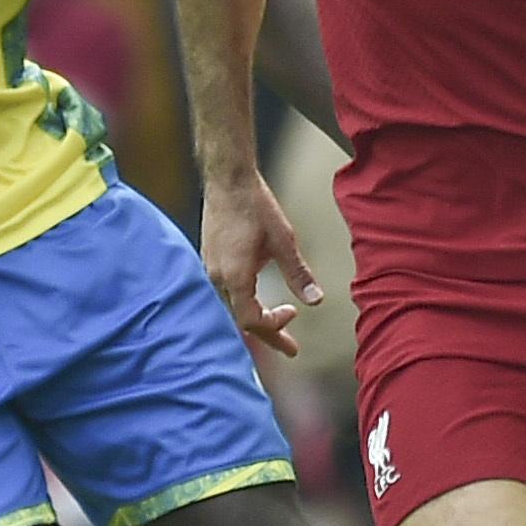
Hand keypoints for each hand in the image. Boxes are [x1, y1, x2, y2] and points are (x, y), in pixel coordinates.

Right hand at [199, 173, 320, 358]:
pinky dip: (243, 302)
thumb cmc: (255, 206)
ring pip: (231, 307)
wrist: (227, 179)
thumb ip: (298, 274)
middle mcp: (217, 278)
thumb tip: (316, 300)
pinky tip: (256, 293)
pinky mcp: (208, 258)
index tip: (295, 318)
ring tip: (276, 321)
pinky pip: (224, 292)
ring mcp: (209, 268)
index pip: (251, 321)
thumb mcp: (284, 242)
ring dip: (254, 317)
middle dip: (267, 333)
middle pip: (240, 319)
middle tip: (289, 346)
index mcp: (235, 277)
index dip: (274, 329)